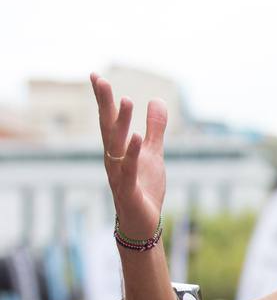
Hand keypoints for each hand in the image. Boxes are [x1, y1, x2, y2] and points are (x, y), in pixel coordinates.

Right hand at [91, 73, 167, 239]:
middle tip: (100, 80)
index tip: (96, 76)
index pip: (108, 120)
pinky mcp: (130, 190)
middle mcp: (113, 159)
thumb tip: (156, 99)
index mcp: (118, 149)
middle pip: (107, 128)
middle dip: (105, 105)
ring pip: (116, 147)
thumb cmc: (144, 188)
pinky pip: (129, 170)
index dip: (103, 99)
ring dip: (120, 124)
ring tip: (125, 100)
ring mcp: (119, 175)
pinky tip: (135, 137)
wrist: (142, 223)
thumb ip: (154, 128)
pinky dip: (131, 153)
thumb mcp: (153, 153)